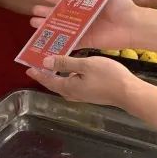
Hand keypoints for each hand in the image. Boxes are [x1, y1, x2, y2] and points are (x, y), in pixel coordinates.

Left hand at [26, 54, 144, 109]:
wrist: (128, 92)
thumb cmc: (107, 76)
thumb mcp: (85, 65)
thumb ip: (65, 63)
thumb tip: (45, 62)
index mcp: (69, 87)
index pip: (48, 81)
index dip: (38, 74)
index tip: (28, 68)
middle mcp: (73, 94)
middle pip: (55, 84)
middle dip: (45, 75)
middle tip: (38, 65)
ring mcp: (83, 95)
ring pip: (64, 85)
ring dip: (57, 76)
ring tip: (53, 65)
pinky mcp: (91, 94)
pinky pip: (73, 85)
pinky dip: (67, 77)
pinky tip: (72, 69)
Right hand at [30, 0, 139, 50]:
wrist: (131, 24)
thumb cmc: (121, 4)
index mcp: (86, 3)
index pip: (67, 0)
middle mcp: (82, 16)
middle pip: (60, 14)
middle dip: (47, 12)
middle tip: (34, 11)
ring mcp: (83, 29)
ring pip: (61, 27)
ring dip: (47, 25)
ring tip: (34, 23)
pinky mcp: (85, 41)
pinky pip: (70, 42)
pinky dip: (59, 42)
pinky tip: (46, 40)